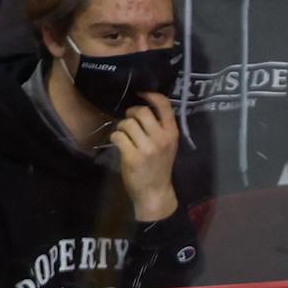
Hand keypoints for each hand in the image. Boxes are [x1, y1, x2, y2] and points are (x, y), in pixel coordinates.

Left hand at [112, 92, 179, 222]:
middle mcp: (162, 138)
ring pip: (127, 123)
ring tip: (125, 136)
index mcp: (172, 133)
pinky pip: (117, 136)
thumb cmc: (159, 166)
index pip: (164, 104)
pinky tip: (120, 145)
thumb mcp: (167, 145)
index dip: (150, 94)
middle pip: (141, 111)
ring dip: (121, 128)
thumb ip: (159, 126)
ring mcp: (147, 148)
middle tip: (130, 123)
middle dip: (131, 114)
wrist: (155, 192)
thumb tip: (141, 105)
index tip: (141, 94)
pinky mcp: (133, 157)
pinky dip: (115, 138)